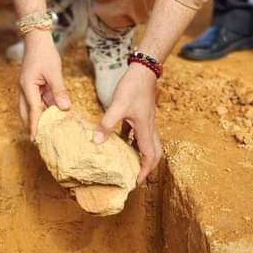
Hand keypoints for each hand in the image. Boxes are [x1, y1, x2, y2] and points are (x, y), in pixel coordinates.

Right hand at [18, 35, 70, 139]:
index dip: (35, 125)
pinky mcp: (32, 85)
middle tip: (38, 139)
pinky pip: (37, 100)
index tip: (35, 139)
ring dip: (37, 117)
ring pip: (31, 107)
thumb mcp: (54, 72)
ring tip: (46, 129)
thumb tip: (65, 109)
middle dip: (31, 125)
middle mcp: (25, 89)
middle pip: (25, 112)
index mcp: (27, 87)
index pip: (33, 110)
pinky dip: (43, 107)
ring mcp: (28, 87)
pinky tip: (52, 112)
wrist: (37, 39)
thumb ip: (59, 91)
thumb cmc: (45, 53)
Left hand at [93, 64, 160, 184]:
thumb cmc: (133, 87)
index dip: (144, 171)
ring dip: (140, 155)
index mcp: (145, 129)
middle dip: (147, 167)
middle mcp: (149, 128)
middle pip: (154, 153)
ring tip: (127, 162)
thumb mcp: (118, 106)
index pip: (150, 156)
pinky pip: (139, 133)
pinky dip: (132, 141)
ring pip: (148, 144)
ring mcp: (146, 121)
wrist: (143, 70)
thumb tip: (97, 142)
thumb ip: (108, 123)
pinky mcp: (141, 115)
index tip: (135, 182)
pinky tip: (120, 139)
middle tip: (135, 176)